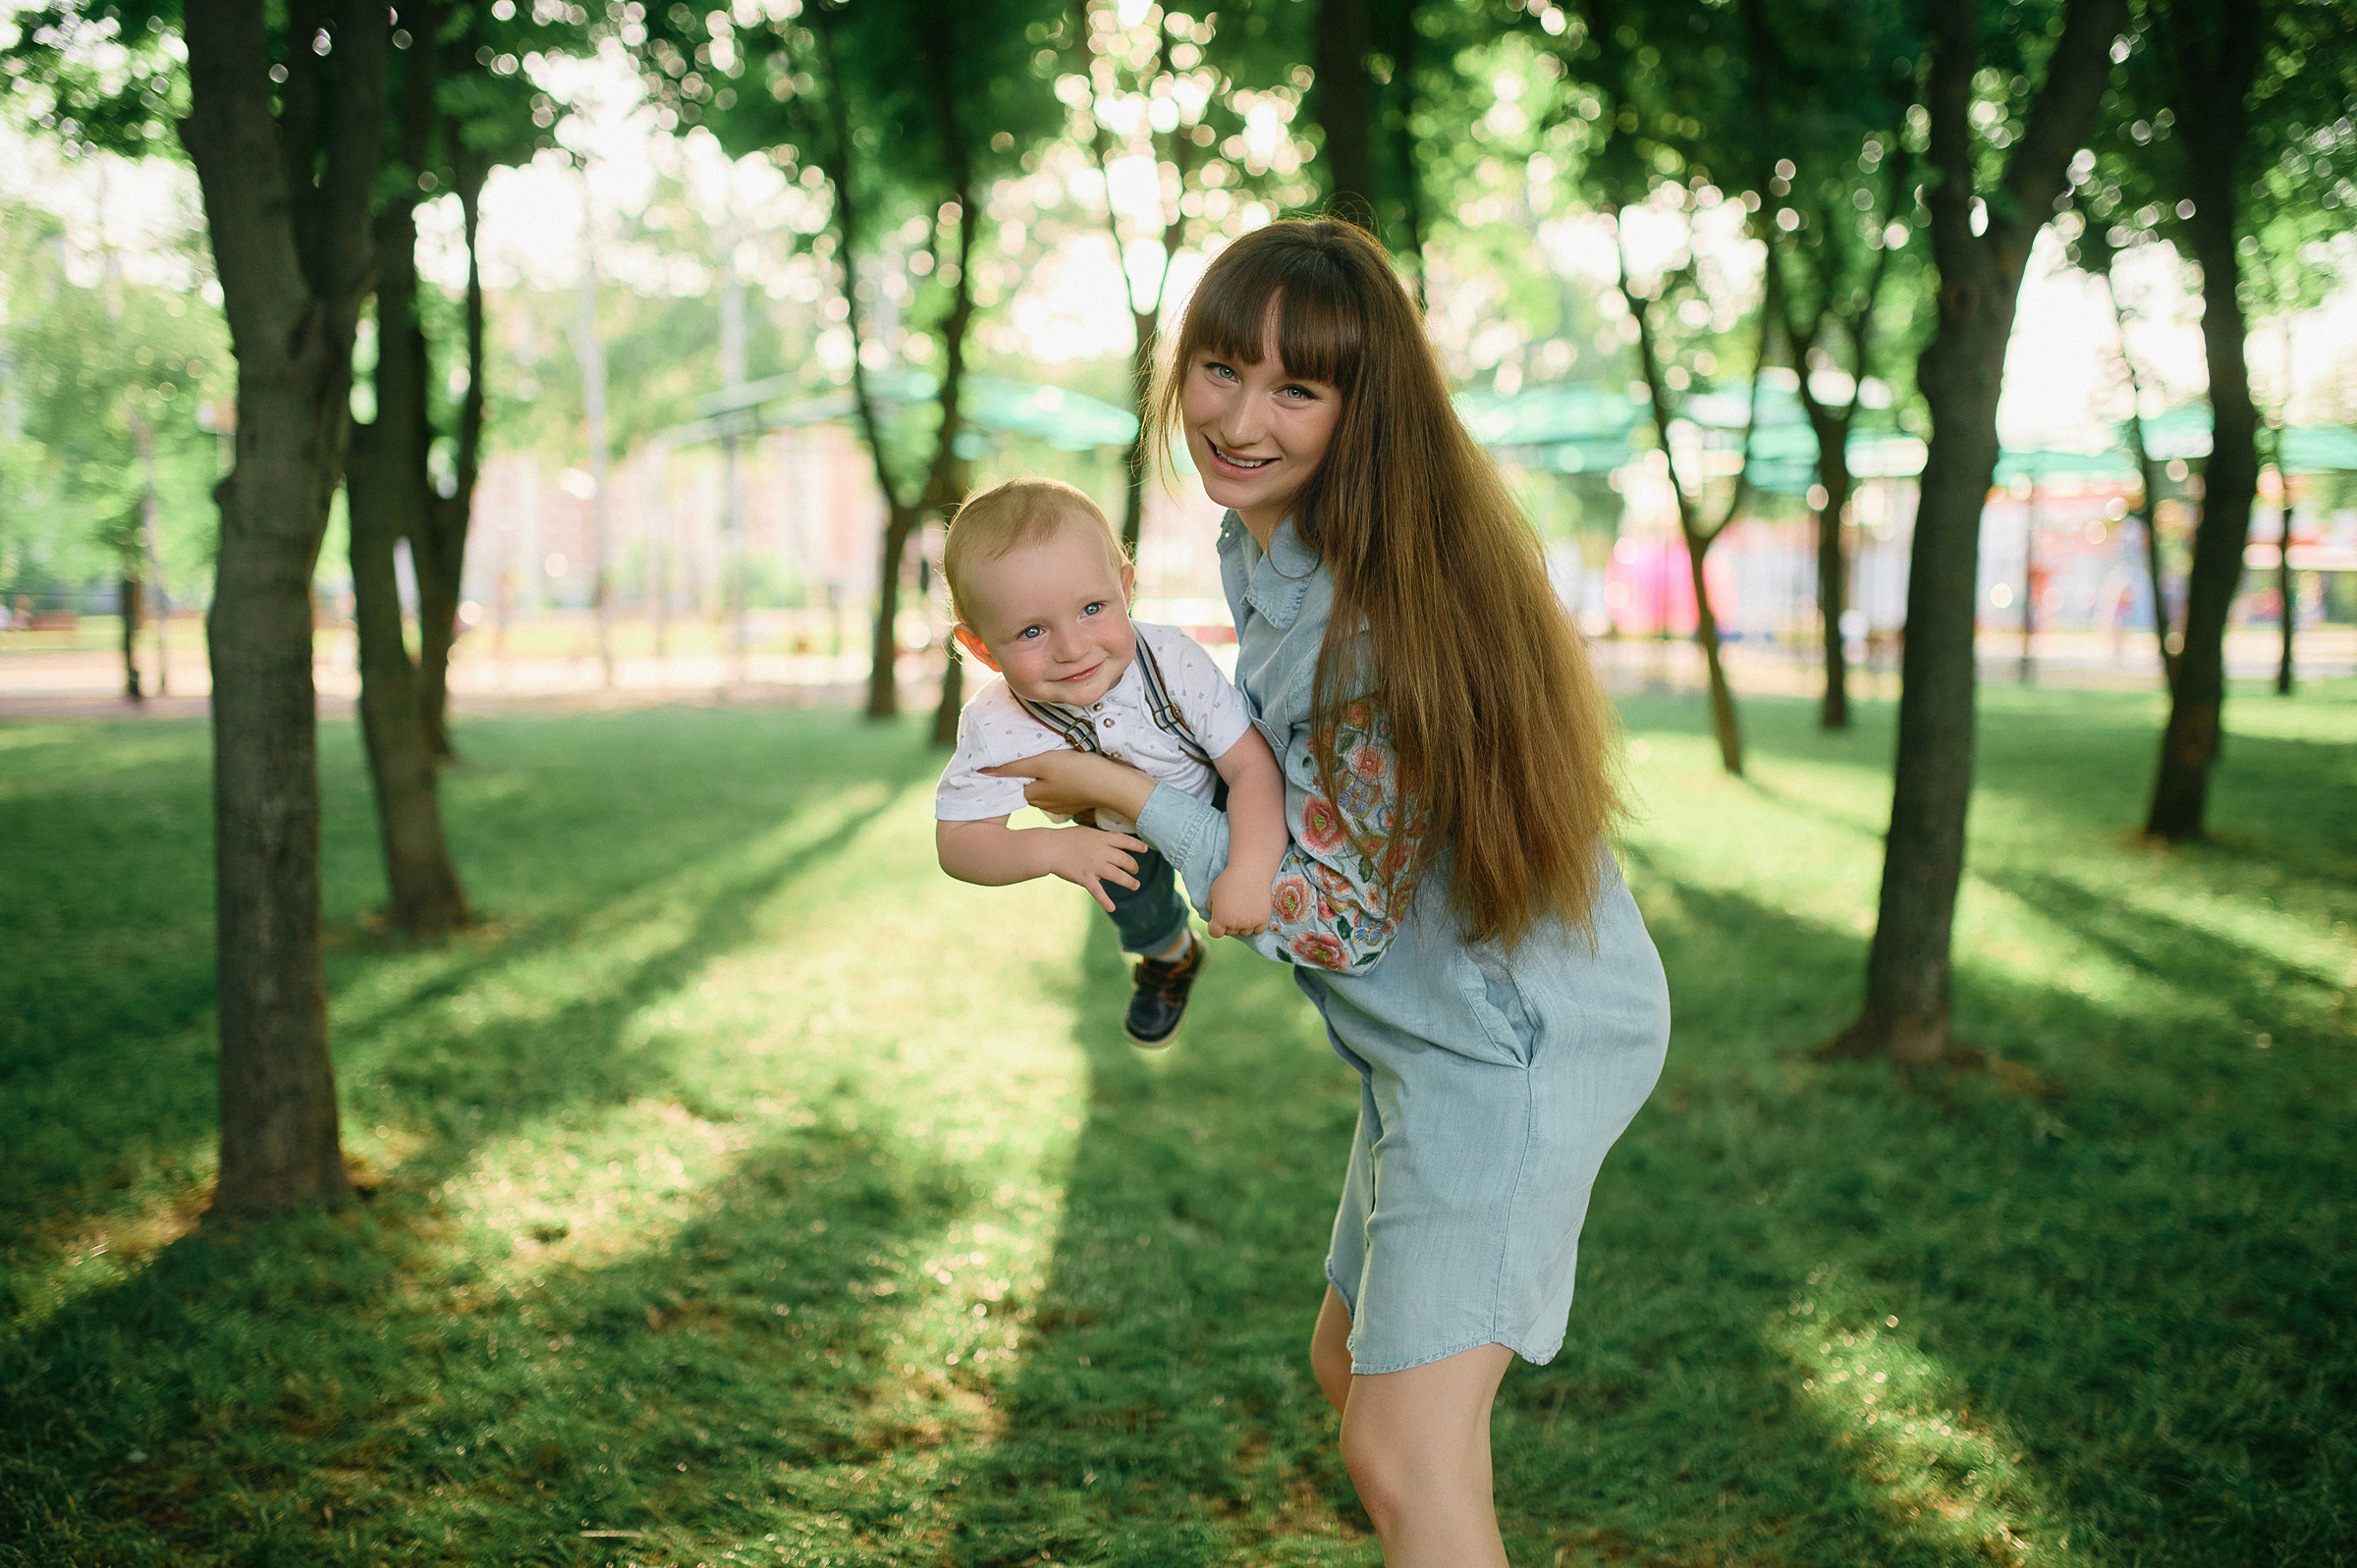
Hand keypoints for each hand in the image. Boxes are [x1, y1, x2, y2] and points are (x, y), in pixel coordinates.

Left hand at [984, 749, 1151, 820]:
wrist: (1116, 785)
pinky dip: (1062, 778)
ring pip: (1046, 785)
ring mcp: (1063, 804)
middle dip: (1027, 770)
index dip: (1008, 768)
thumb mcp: (1042, 763)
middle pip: (1029, 783)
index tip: (1007, 755)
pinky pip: (1063, 787)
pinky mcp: (1078, 800)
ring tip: (1051, 756)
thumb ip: (1013, 767)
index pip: (1012, 781)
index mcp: (1032, 796)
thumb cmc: (1079, 771)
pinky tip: (1069, 768)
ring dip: (1046, 773)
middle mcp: (1044, 805)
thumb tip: (982, 770)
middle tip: (1032, 750)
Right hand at [1047, 827, 1147, 913]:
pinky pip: (1098, 891)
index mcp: (1102, 839)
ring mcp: (1094, 866)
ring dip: (1129, 881)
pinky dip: (1105, 901)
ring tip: (1136, 885)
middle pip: (1125, 860)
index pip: (1125, 841)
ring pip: (1118, 875)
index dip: (1137, 846)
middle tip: (1135, 870)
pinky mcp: (1086, 878)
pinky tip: (1112, 908)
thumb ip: (1099, 839)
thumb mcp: (1085, 832)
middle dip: (1133, 866)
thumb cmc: (1065, 839)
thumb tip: (1108, 843)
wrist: (1049, 848)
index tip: (1145, 850)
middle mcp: (1102, 852)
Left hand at [1207, 868, 1272, 938]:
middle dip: (1228, 923)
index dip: (1214, 926)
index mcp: (1221, 918)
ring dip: (1242, 924)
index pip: (1215, 933)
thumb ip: (1212, 907)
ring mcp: (1251, 923)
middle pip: (1229, 932)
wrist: (1251, 871)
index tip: (1217, 918)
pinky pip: (1258, 930)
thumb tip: (1214, 918)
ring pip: (1244, 932)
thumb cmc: (1229, 879)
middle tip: (1232, 907)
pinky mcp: (1264, 919)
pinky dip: (1255, 925)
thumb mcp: (1213, 892)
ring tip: (1242, 909)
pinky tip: (1253, 914)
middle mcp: (1235, 923)